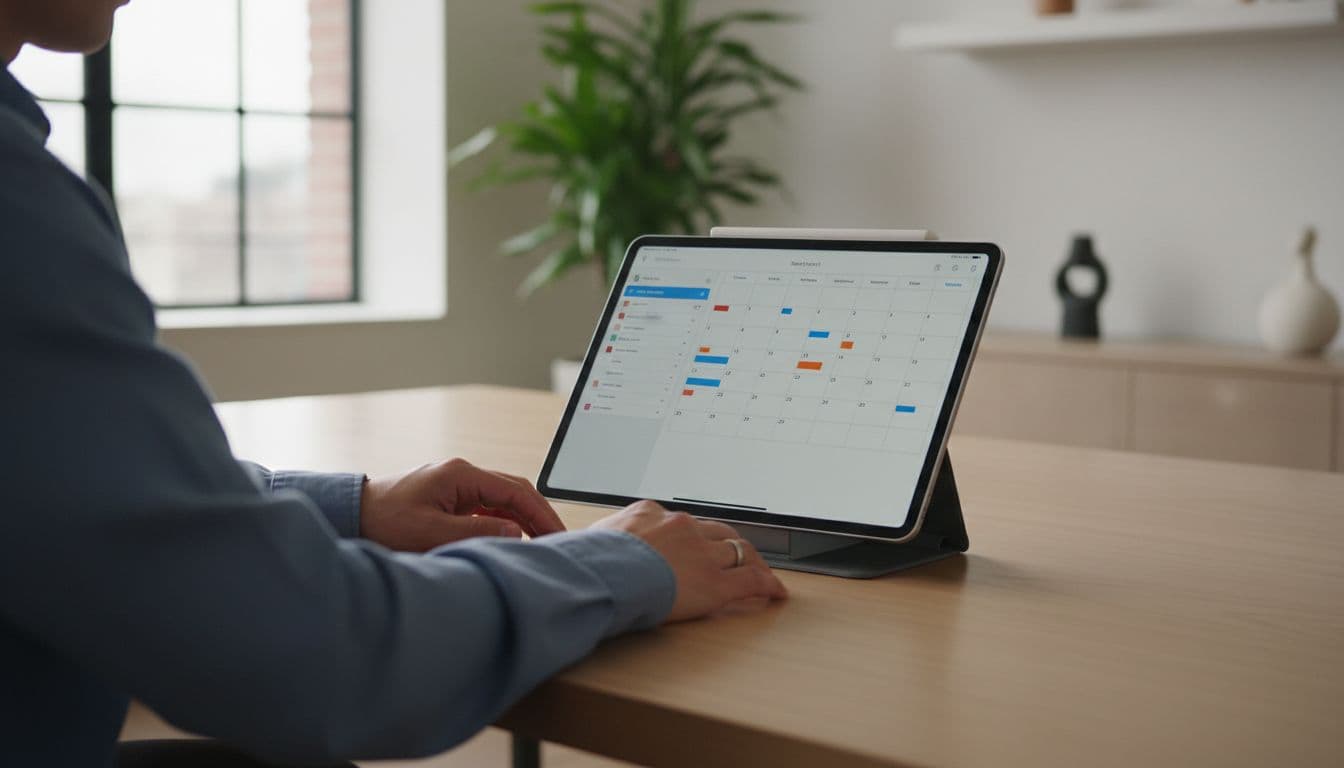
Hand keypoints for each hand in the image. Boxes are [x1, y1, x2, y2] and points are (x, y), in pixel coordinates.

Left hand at [359, 459, 565, 550]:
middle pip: (514, 491)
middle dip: (538, 516)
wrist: (351, 514)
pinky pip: (486, 507)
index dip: (542, 514)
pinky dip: (503, 522)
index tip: (558, 536)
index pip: (516, 491)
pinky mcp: (448, 498)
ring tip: (539, 544)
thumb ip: (476, 531)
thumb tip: (515, 532)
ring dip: (522, 520)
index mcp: (462, 475)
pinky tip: (510, 539)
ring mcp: (455, 485)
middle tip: (557, 541)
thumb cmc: (384, 521)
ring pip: (502, 499)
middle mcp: (462, 474)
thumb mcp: (431, 532)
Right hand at [591, 501, 786, 621]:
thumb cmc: (589, 562)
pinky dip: (767, 585)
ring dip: (752, 562)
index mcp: (651, 514)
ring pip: (738, 552)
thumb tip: (588, 547)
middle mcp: (682, 527)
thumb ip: (604, 540)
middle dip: (730, 545)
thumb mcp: (592, 539)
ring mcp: (701, 553)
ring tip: (762, 572)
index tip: (696, 543)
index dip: (694, 536)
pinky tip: (776, 593)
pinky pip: (751, 581)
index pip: (682, 522)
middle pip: (717, 532)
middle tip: (740, 555)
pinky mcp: (714, 583)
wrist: (600, 574)